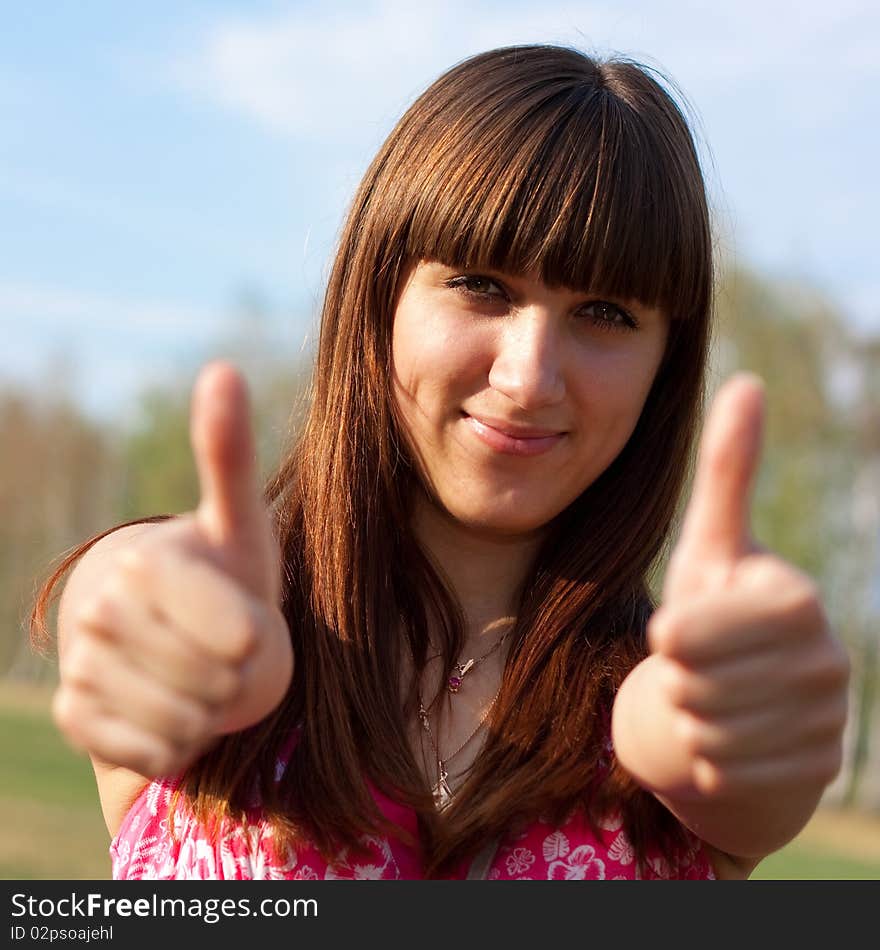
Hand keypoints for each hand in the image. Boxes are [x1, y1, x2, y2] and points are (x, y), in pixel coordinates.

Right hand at [53, 362, 292, 777]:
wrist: (171, 627)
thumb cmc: (223, 571)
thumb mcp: (241, 521)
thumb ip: (230, 453)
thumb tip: (222, 368)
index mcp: (148, 562)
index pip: (241, 638)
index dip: (260, 639)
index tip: (250, 621)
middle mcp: (100, 612)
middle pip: (216, 684)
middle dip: (239, 678)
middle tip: (225, 650)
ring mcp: (82, 666)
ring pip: (186, 723)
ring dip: (212, 710)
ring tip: (202, 674)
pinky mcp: (75, 716)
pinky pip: (152, 753)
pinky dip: (179, 742)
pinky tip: (173, 706)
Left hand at [645, 373, 848, 799]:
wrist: (747, 695)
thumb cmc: (719, 610)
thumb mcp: (711, 544)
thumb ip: (727, 470)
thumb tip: (746, 379)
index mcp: (794, 599)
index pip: (685, 637)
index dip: (666, 639)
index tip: (671, 634)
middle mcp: (825, 659)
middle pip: (693, 688)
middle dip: (675, 681)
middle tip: (693, 669)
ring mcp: (829, 721)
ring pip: (708, 736)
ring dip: (689, 721)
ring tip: (707, 699)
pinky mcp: (818, 769)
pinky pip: (726, 777)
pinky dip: (707, 762)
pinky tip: (724, 738)